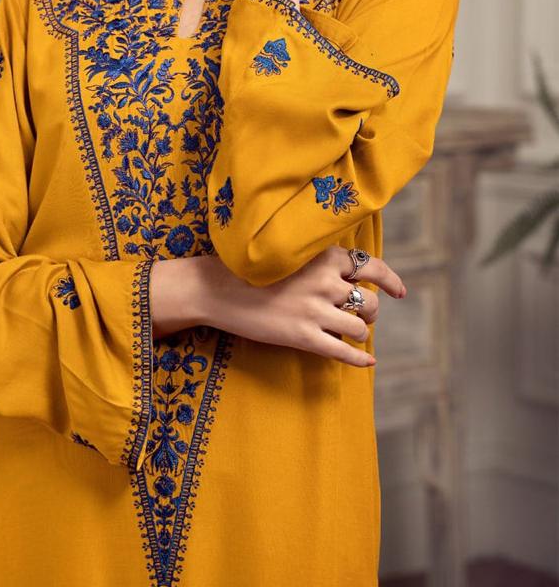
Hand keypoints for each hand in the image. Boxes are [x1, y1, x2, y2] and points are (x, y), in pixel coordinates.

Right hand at [201, 246, 406, 367]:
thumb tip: (350, 278)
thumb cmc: (252, 269)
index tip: (399, 291)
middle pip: (369, 301)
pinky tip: (367, 362)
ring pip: (359, 328)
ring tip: (351, 332)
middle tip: (362, 316)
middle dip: (370, 311)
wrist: (218, 288)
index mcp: (323, 257)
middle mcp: (324, 282)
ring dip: (360, 332)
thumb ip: (321, 263)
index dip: (390, 280)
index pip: (371, 267)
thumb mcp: (292, 254)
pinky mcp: (303, 336)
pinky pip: (343, 352)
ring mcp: (315, 311)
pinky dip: (359, 359)